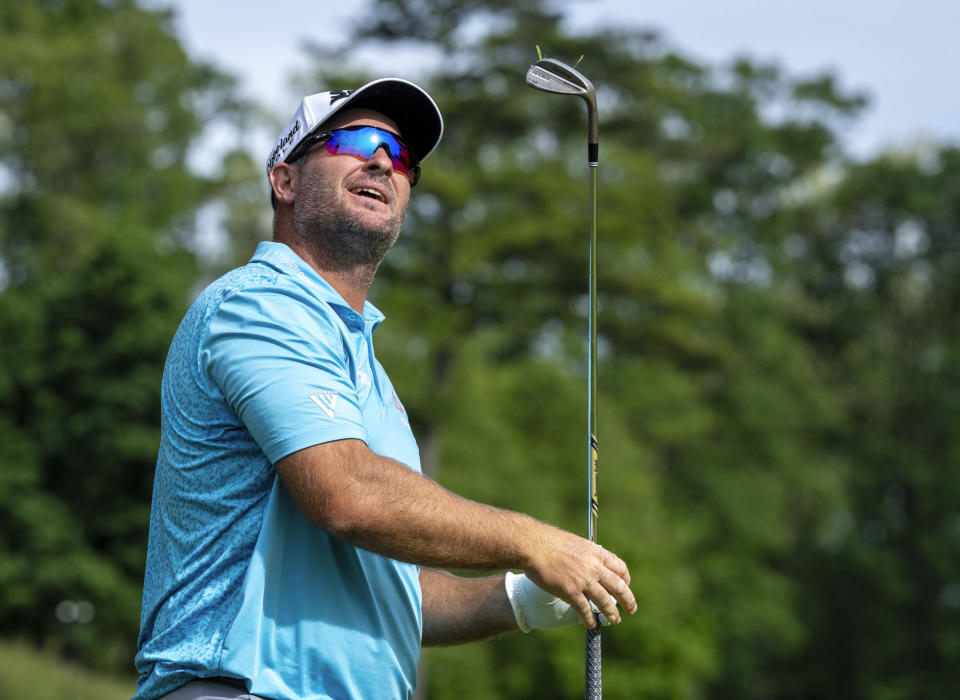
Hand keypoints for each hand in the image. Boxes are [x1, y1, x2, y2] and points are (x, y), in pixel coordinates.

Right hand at [521, 526, 635, 627]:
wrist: (533, 545)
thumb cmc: (549, 541)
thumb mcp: (575, 542)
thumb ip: (586, 554)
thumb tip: (590, 561)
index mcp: (596, 552)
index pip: (620, 567)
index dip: (626, 579)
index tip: (626, 586)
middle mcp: (594, 567)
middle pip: (618, 587)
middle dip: (627, 600)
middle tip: (631, 609)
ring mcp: (583, 580)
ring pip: (605, 601)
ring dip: (612, 613)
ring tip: (615, 620)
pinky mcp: (570, 592)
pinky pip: (585, 609)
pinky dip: (589, 619)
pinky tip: (591, 624)